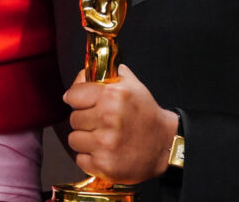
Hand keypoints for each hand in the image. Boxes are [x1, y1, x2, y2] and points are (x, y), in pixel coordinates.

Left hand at [64, 64, 179, 183]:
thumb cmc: (147, 115)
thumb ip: (110, 75)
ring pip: (73, 139)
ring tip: (102, 138)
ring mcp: (105, 144)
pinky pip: (80, 159)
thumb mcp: (133, 86)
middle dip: (84, 120)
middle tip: (99, 122)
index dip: (76, 98)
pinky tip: (104, 152)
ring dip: (85, 139)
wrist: (165, 145)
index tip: (79, 102)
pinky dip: (89, 157)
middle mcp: (108, 119)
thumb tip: (84, 74)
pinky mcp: (104, 165)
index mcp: (113, 96)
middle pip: (74, 118)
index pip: (74, 95)